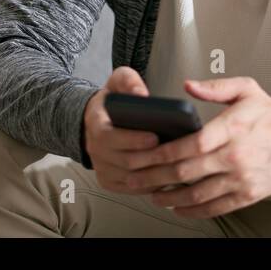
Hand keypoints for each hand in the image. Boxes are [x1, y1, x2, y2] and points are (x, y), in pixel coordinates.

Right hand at [81, 67, 167, 194]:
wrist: (97, 120)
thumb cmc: (114, 100)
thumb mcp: (119, 81)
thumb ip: (129, 82)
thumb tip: (143, 94)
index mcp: (95, 123)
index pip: (110, 137)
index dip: (133, 139)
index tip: (155, 136)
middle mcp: (94, 149)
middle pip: (124, 161)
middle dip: (150, 159)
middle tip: (174, 154)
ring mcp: (101, 167)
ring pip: (129, 178)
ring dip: (153, 175)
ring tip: (176, 166)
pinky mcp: (108, 181)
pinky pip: (130, 189)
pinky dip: (149, 186)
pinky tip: (167, 177)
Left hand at [126, 76, 270, 218]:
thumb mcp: (246, 89)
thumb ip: (215, 87)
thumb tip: (187, 86)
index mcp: (233, 128)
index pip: (191, 144)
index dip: (163, 152)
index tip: (145, 154)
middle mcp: (236, 156)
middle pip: (187, 171)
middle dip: (156, 177)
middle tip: (136, 178)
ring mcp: (242, 179)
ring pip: (197, 194)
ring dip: (170, 198)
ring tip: (152, 195)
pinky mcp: (248, 195)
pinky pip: (215, 208)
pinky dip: (193, 211)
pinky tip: (178, 207)